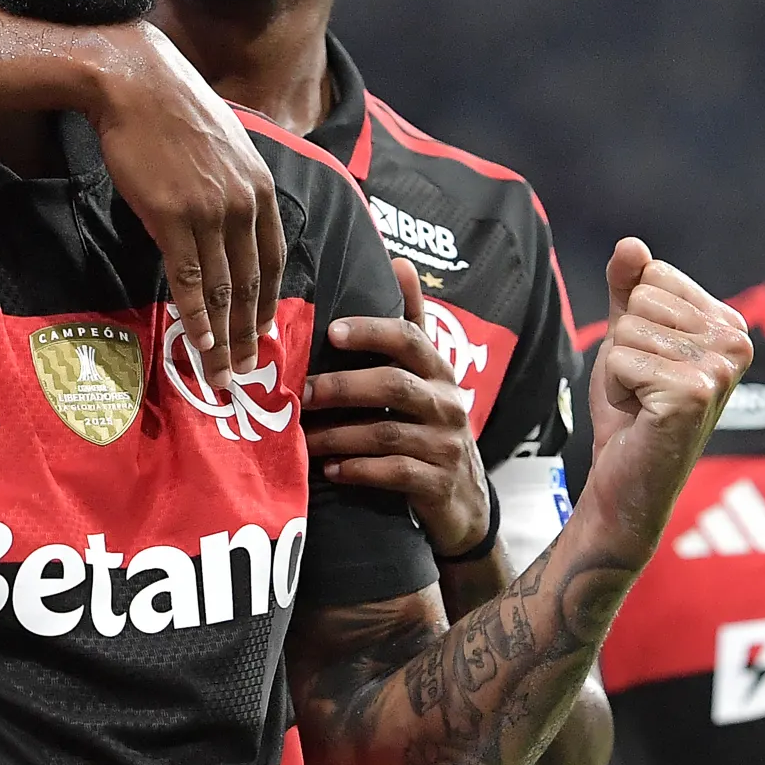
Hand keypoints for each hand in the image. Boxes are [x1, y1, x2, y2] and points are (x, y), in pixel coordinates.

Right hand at [89, 22, 281, 393]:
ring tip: (221, 371)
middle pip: (252, 283)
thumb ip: (233, 187)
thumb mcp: (224, 146)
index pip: (272, 259)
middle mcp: (246, 204)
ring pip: (223, 290)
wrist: (136, 82)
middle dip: (250, 332)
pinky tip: (199, 342)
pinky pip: (190, 279)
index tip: (265, 331)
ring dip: (224, 337)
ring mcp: (212, 212)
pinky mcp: (175, 217)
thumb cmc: (173, 110)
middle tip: (246, 369)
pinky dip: (196, 317)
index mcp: (262, 188)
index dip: (269, 302)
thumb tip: (226, 218)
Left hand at [310, 257, 493, 558]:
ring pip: (387, 432)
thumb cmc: (431, 426)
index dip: (372, 332)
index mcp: (440, 372)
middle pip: (394, 385)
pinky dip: (359, 470)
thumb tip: (400, 262)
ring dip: (338, 434)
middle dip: (342, 387)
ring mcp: (446, 445)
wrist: (465, 502)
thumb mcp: (428, 376)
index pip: (410, 339)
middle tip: (300, 392)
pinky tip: (330, 470)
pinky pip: (395, 472)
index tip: (332, 331)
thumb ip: (412, 324)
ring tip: (303, 437)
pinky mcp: (438, 483)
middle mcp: (447, 404)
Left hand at [581, 240, 748, 560]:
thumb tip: (631, 245)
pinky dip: (617, 388)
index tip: (649, 360)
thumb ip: (628, 288)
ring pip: (627, 330)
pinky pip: (620, 360)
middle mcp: (736, 342)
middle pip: (640, 301)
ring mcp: (719, 369)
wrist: (629, 476)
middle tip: (643, 386)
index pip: (654, 275)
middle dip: (625, 344)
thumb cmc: (633, 407)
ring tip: (643, 400)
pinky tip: (641, 414)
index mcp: (729, 323)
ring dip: (620, 368)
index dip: (633, 318)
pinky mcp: (693, 394)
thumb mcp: (628, 336)